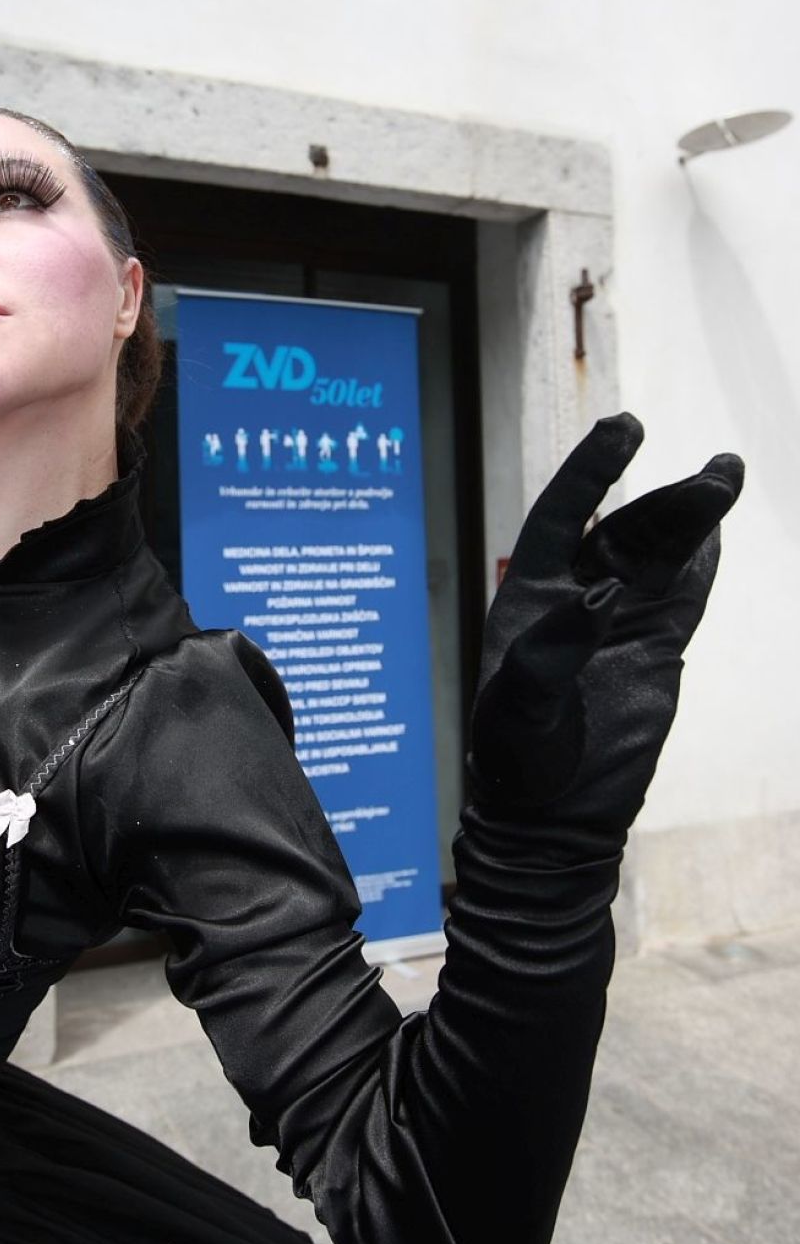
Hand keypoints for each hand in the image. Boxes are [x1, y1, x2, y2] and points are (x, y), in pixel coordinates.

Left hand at [467, 414, 741, 861]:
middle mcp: (575, 598)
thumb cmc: (516, 762)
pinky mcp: (656, 653)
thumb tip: (599, 596)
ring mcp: (620, 623)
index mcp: (531, 597)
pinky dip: (699, 565)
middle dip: (667, 500)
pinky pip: (682, 598)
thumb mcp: (520, 711)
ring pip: (662, 556)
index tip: (626, 427)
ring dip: (692, 518)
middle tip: (718, 471)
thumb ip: (553, 653)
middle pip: (627, 532)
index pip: (563, 517)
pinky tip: (716, 532)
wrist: (551, 816)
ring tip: (726, 473)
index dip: (591, 472)